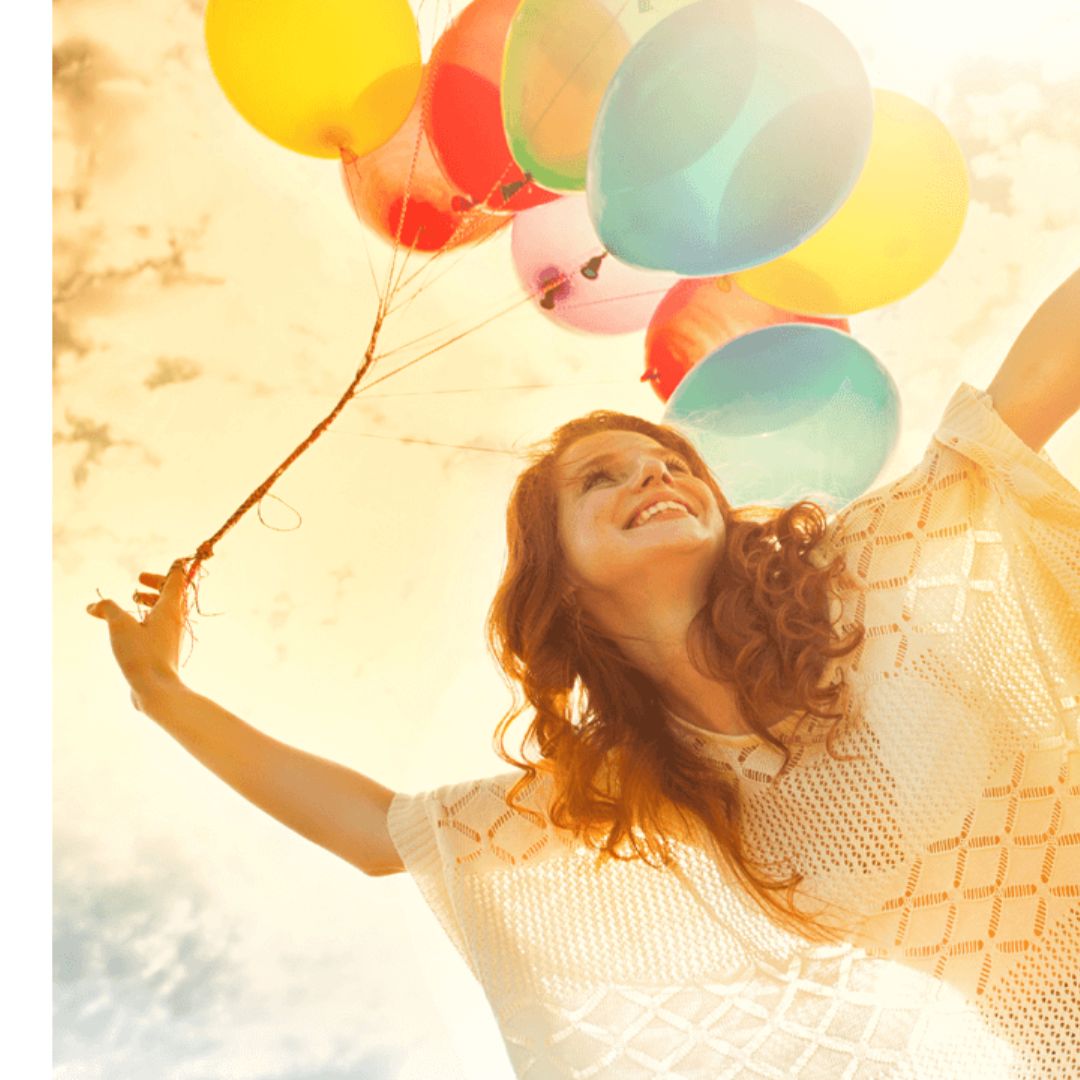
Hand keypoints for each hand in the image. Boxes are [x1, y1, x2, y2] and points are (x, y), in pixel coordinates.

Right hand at [87, 559, 190, 709]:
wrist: (156, 689)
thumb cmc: (142, 654)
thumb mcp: (119, 625)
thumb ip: (108, 609)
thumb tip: (94, 606)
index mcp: (171, 608)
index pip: (177, 579)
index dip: (168, 568)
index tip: (148, 569)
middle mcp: (175, 620)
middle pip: (172, 593)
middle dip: (155, 584)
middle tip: (139, 581)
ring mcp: (170, 636)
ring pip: (164, 611)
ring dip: (149, 602)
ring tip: (130, 601)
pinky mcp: (163, 651)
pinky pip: (156, 627)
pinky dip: (144, 619)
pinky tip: (126, 627)